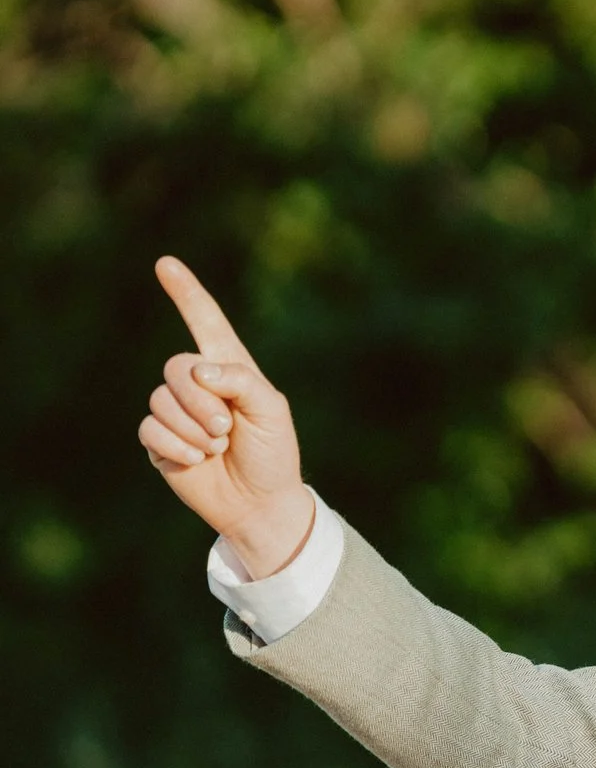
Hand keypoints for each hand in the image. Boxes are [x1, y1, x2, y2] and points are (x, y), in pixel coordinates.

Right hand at [138, 257, 313, 578]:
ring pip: (161, 400)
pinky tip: (196, 461)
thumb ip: (241, 381)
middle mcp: (198, 385)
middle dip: (200, 400)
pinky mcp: (159, 440)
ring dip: (193, 428)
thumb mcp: (271, 411)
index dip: (187, 294)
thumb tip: (198, 370)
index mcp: (230, 369)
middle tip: (226, 428)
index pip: (206, 323)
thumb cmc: (273, 454)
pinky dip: (177, 447)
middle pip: (176, 367)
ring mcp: (176, 412)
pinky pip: (150, 429)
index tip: (166, 264)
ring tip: (217, 447)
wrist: (260, 503)